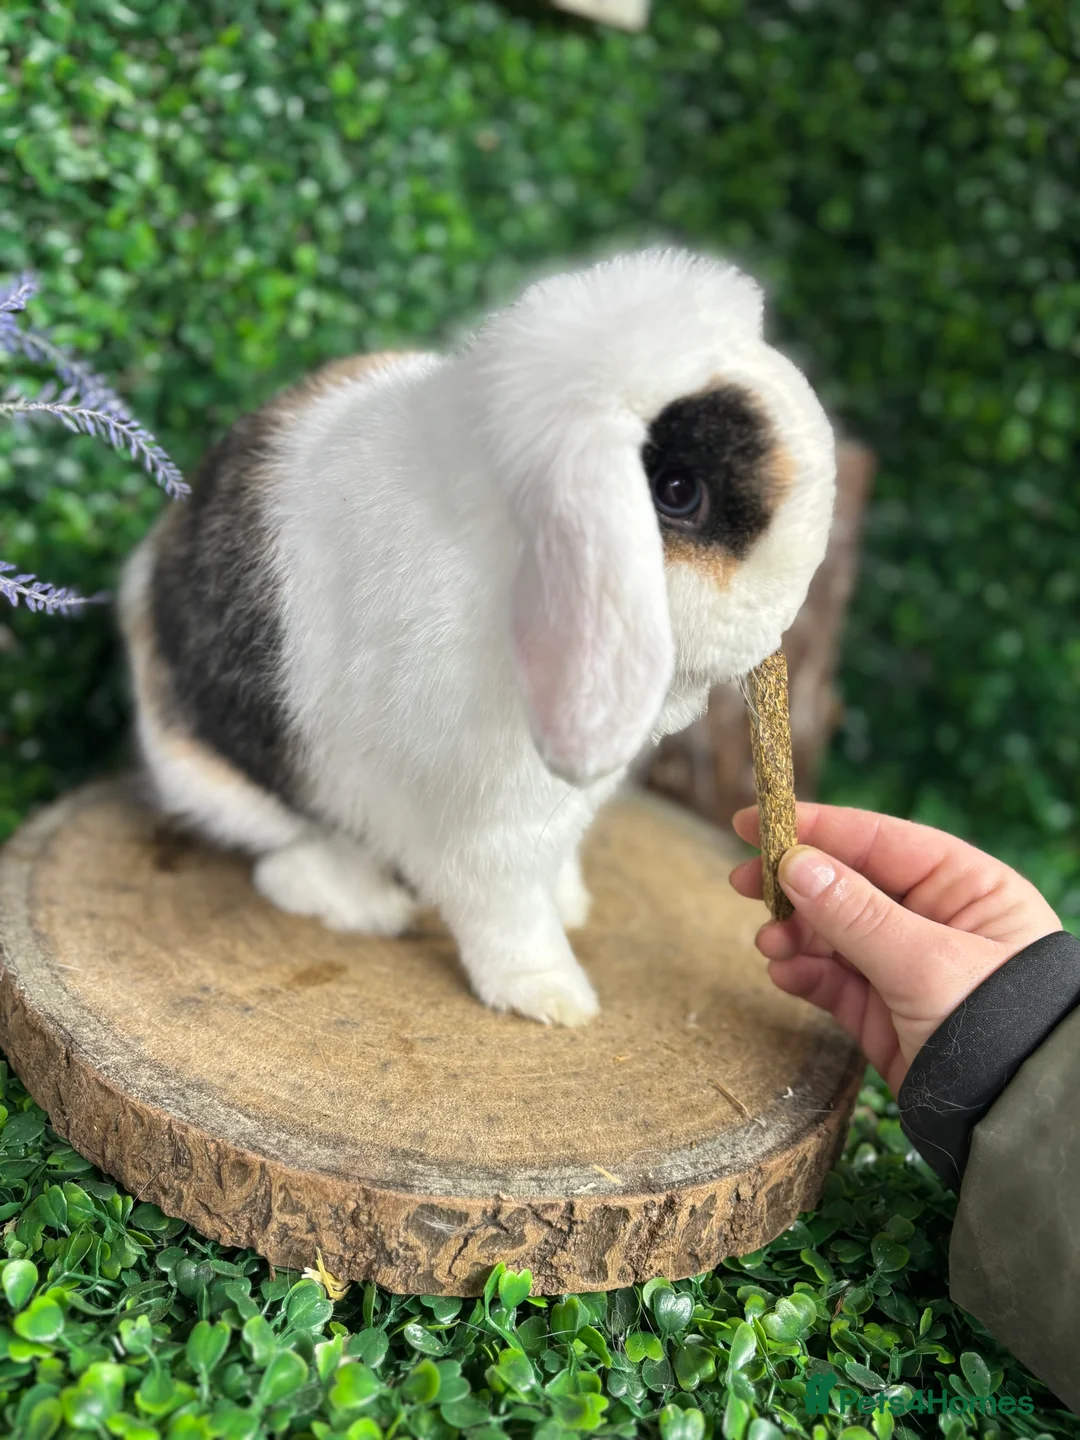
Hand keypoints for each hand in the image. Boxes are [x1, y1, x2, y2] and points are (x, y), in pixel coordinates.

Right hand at [728, 802, 1061, 1091]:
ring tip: (769, 943)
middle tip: (742, 881)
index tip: (755, 821)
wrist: (1012, 1120)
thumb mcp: (925, 962)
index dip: (818, 828)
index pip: (880, 841)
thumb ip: (855, 913)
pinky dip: (804, 973)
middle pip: (849, 883)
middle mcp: (935, 919)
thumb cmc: (996, 1025)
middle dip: (795, 884)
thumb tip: (795, 864)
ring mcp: (906, 965)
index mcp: (965, 887)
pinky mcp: (883, 1010)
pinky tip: (784, 974)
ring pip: (833, 933)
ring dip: (795, 934)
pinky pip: (832, 979)